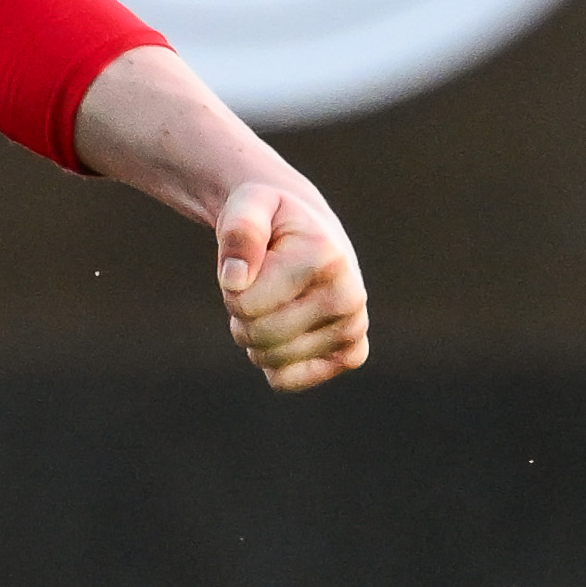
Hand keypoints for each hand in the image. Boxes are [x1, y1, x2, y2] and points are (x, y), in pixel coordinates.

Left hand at [210, 173, 369, 392]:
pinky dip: (271, 362)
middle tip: (258, 285)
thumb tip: (235, 280)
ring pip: (269, 360)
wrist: (305, 230)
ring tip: (273, 301)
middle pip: (256, 336)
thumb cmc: (270, 217)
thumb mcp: (248, 205)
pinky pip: (287, 381)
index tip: (249, 263)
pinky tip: (284, 330)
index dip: (231, 286)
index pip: (244, 303)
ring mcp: (354, 328)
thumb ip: (239, 231)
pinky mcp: (351, 354)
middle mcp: (349, 297)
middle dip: (241, 313)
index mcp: (326, 259)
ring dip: (254, 335)